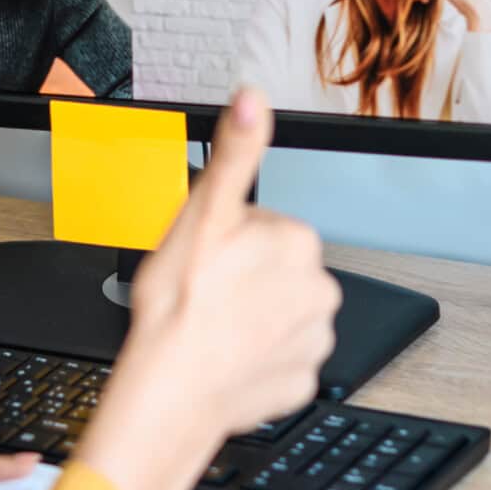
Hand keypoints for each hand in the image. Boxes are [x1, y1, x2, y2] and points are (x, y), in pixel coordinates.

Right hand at [71, 89, 340, 489]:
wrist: (171, 389)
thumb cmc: (179, 307)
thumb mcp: (201, 215)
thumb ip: (233, 155)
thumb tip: (251, 101)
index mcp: (298, 243)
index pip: (266, 229)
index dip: (230, 242)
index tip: (207, 259)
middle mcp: (320, 289)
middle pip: (278, 273)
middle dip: (247, 280)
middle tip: (205, 294)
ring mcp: (314, 339)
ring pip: (281, 317)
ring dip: (253, 320)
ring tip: (213, 327)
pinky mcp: (303, 380)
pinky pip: (281, 360)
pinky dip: (257, 360)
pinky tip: (227, 357)